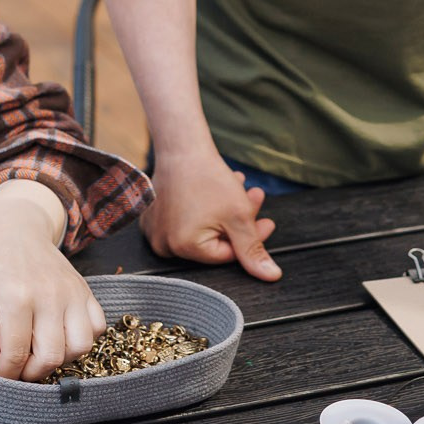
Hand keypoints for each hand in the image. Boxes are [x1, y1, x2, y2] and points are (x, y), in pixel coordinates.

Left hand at [0, 186, 101, 380]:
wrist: (15, 227)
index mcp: (16, 297)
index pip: (16, 354)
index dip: (6, 374)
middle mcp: (49, 295)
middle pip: (51, 357)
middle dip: (32, 372)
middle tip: (18, 367)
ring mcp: (72, 292)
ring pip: (80, 347)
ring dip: (60, 359)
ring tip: (39, 351)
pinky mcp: (85, 290)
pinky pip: (97, 328)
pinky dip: (82, 339)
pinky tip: (60, 334)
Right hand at [145, 145, 280, 279]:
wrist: (181, 147)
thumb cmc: (207, 177)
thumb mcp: (238, 216)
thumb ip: (253, 250)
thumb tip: (271, 276)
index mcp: (183, 248)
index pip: (228, 254)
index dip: (252, 237)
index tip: (268, 221)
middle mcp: (163, 245)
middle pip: (215, 242)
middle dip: (240, 221)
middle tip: (256, 199)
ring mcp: (155, 232)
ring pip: (203, 230)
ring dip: (226, 212)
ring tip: (239, 188)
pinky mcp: (153, 219)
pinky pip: (185, 222)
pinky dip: (205, 210)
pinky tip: (219, 192)